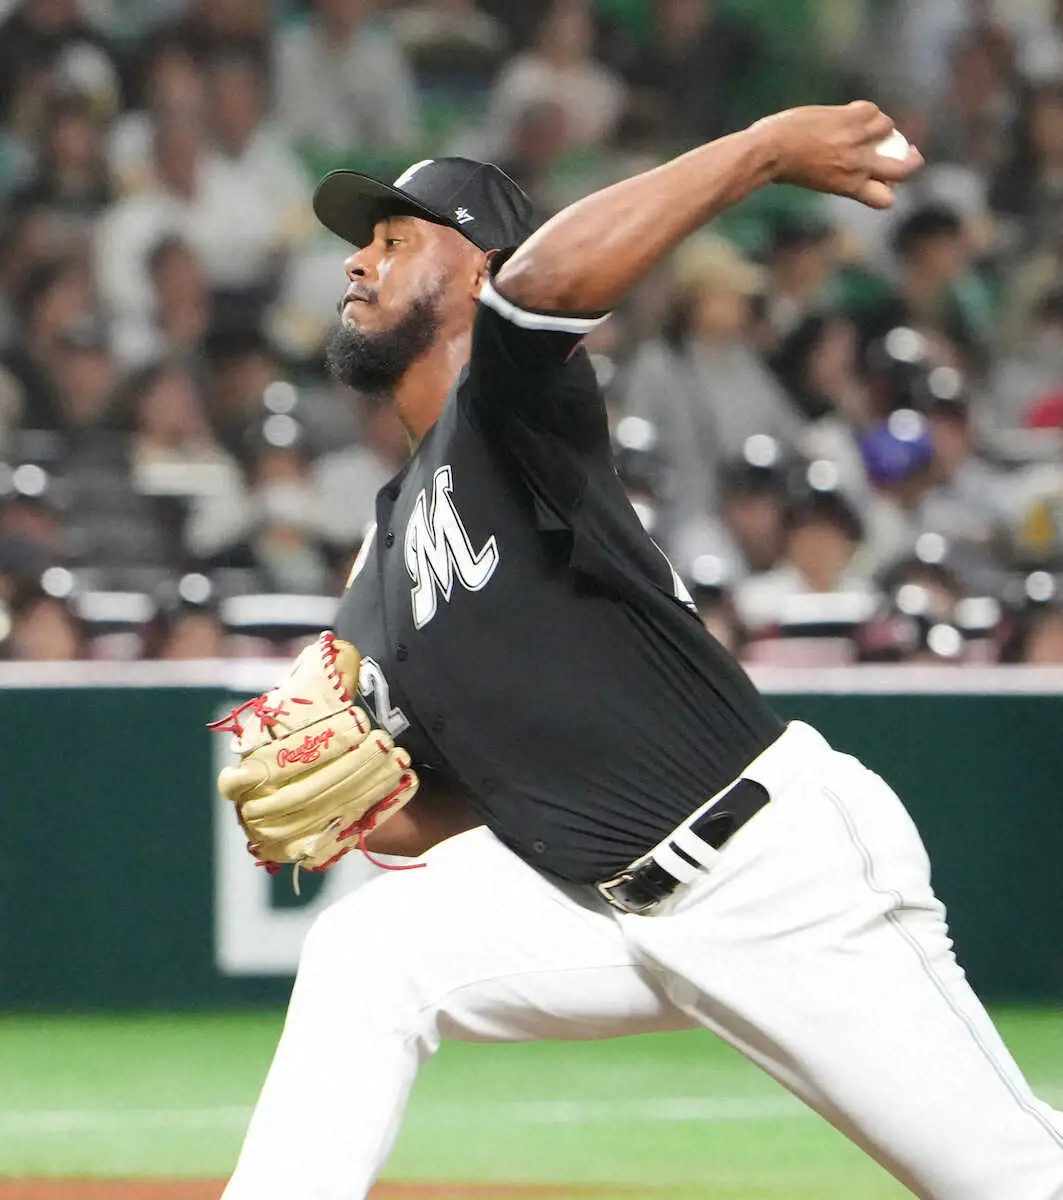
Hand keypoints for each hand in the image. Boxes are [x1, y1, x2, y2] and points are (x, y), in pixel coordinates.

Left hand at [753, 101, 923, 209]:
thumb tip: (856, 169)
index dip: (889, 190)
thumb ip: (843, 177)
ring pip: (889, 128)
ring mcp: (858, 140)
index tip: (885, 181)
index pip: (886, 200)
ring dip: (879, 126)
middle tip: (910, 153)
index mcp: (851, 187)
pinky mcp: (851, 117)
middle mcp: (860, 166)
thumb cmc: (786, 169)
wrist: (772, 149)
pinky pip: (871, 109)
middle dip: (912, 161)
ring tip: (863, 126)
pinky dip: (863, 111)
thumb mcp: (820, 182)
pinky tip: (848, 114)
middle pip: (905, 167)